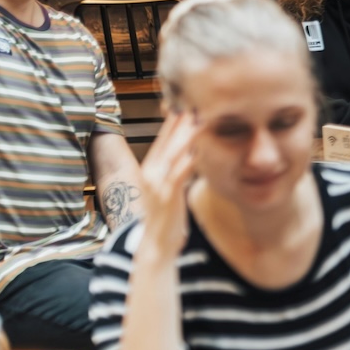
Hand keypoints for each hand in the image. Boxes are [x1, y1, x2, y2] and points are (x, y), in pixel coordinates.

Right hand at [138, 113, 199, 259]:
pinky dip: (187, 161)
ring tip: (198, 120)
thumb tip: (190, 151)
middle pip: (166, 142)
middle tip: (194, 104)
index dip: (173, 122)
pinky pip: (179, 175)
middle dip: (180, 123)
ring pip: (172, 154)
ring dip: (186, 137)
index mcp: (150, 169)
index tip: (186, 104)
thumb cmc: (167, 215)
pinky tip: (197, 150)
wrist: (157, 244)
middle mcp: (150, 174)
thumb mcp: (169, 187)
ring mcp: (157, 185)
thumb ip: (176, 169)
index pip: (162, 140)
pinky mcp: (167, 197)